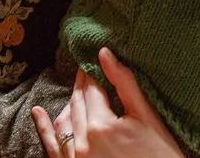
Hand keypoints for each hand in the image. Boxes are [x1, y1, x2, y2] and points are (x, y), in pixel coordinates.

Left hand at [30, 48, 185, 157]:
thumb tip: (104, 53)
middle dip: (82, 86)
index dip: (92, 74)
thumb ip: (124, 84)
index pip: (92, 90)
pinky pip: (53, 147)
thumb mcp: (147, 118)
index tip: (92, 61)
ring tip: (76, 88)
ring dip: (70, 104)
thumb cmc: (161, 155)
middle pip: (78, 104)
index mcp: (100, 126)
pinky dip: (45, 129)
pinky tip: (38, 112)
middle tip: (85, 71)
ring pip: (65, 123)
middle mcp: (83, 143)